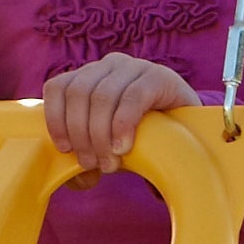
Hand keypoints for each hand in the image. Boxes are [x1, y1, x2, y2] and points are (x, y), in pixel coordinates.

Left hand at [42, 55, 199, 174]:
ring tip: (110, 163)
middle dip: (81, 134)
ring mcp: (134, 67)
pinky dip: (123, 125)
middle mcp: (108, 65)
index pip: (58, 87)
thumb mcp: (108, 145)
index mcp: (89, 76)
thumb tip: (79, 178)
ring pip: (102, 97)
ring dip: (101, 136)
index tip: (64, 149)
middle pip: (78, 94)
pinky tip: (124, 147)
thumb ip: (89, 158)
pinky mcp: (158, 77)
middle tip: (92, 164)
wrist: (188, 131)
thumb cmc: (140, 139)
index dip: (55, 119)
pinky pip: (132, 97)